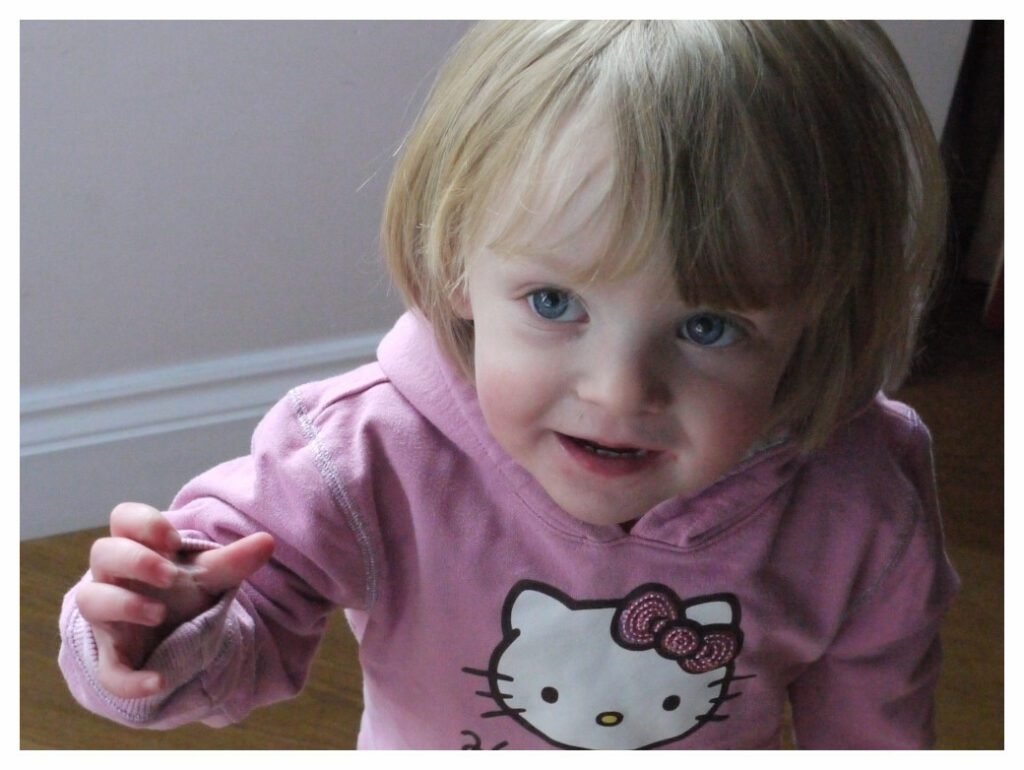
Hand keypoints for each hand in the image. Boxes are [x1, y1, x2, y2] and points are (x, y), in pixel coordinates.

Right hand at [74, 502, 274, 698]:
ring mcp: (108, 615)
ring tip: (160, 614)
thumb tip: (268, 542)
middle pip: (103, 552)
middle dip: (135, 560)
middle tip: (170, 575)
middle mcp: (114, 577)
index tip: (172, 539)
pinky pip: (108, 669)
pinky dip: (130, 679)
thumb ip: (234, 559)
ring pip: (93, 600)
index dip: (143, 522)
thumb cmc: (181, 589)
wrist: (167, 633)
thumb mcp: (208, 574)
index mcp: (138, 547)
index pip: (123, 518)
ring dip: (123, 604)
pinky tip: (159, 682)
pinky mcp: (112, 654)